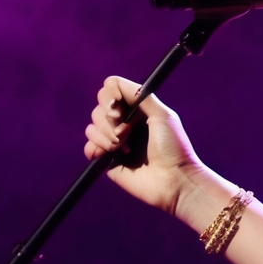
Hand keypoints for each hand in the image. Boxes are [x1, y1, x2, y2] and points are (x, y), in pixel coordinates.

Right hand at [83, 76, 206, 215]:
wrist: (173, 181)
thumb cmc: (173, 148)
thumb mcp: (162, 115)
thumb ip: (141, 95)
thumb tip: (114, 83)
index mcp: (138, 110)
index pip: (111, 91)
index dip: (110, 97)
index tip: (119, 109)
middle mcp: (124, 123)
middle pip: (99, 108)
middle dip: (109, 120)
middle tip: (125, 132)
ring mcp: (115, 141)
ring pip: (92, 127)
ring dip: (105, 135)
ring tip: (122, 147)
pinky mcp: (108, 160)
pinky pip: (89, 147)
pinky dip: (95, 147)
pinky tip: (110, 153)